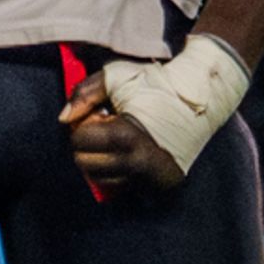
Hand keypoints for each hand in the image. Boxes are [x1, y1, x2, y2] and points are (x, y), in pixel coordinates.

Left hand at [59, 72, 184, 192]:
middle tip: (105, 128)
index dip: (82, 126)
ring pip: (102, 180)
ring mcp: (150, 177)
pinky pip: (124, 185)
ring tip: (118, 140)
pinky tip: (131, 151)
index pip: (79, 142)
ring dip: (101, 160)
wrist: (200, 98)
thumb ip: (84, 94)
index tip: (98, 115)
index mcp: (125, 136)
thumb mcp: (116, 78)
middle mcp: (138, 163)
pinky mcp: (161, 185)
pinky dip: (120, 170)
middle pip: (86, 166)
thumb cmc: (156, 84)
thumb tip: (63, 118)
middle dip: (87, 146)